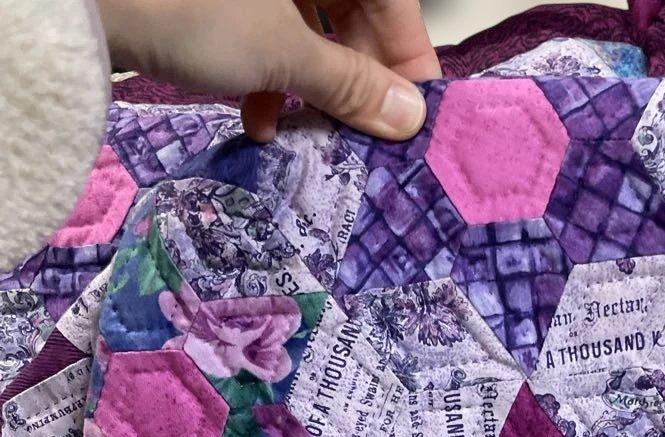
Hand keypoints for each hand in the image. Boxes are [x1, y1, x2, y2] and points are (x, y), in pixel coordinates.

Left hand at [99, 0, 440, 141]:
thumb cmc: (193, 6)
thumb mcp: (284, 51)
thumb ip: (351, 85)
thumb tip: (410, 118)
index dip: (406, 58)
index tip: (411, 116)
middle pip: (348, 13)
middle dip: (352, 80)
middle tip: (358, 136)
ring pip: (303, 28)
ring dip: (309, 88)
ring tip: (305, 135)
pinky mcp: (212, 1)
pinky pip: (259, 31)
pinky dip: (265, 77)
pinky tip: (257, 119)